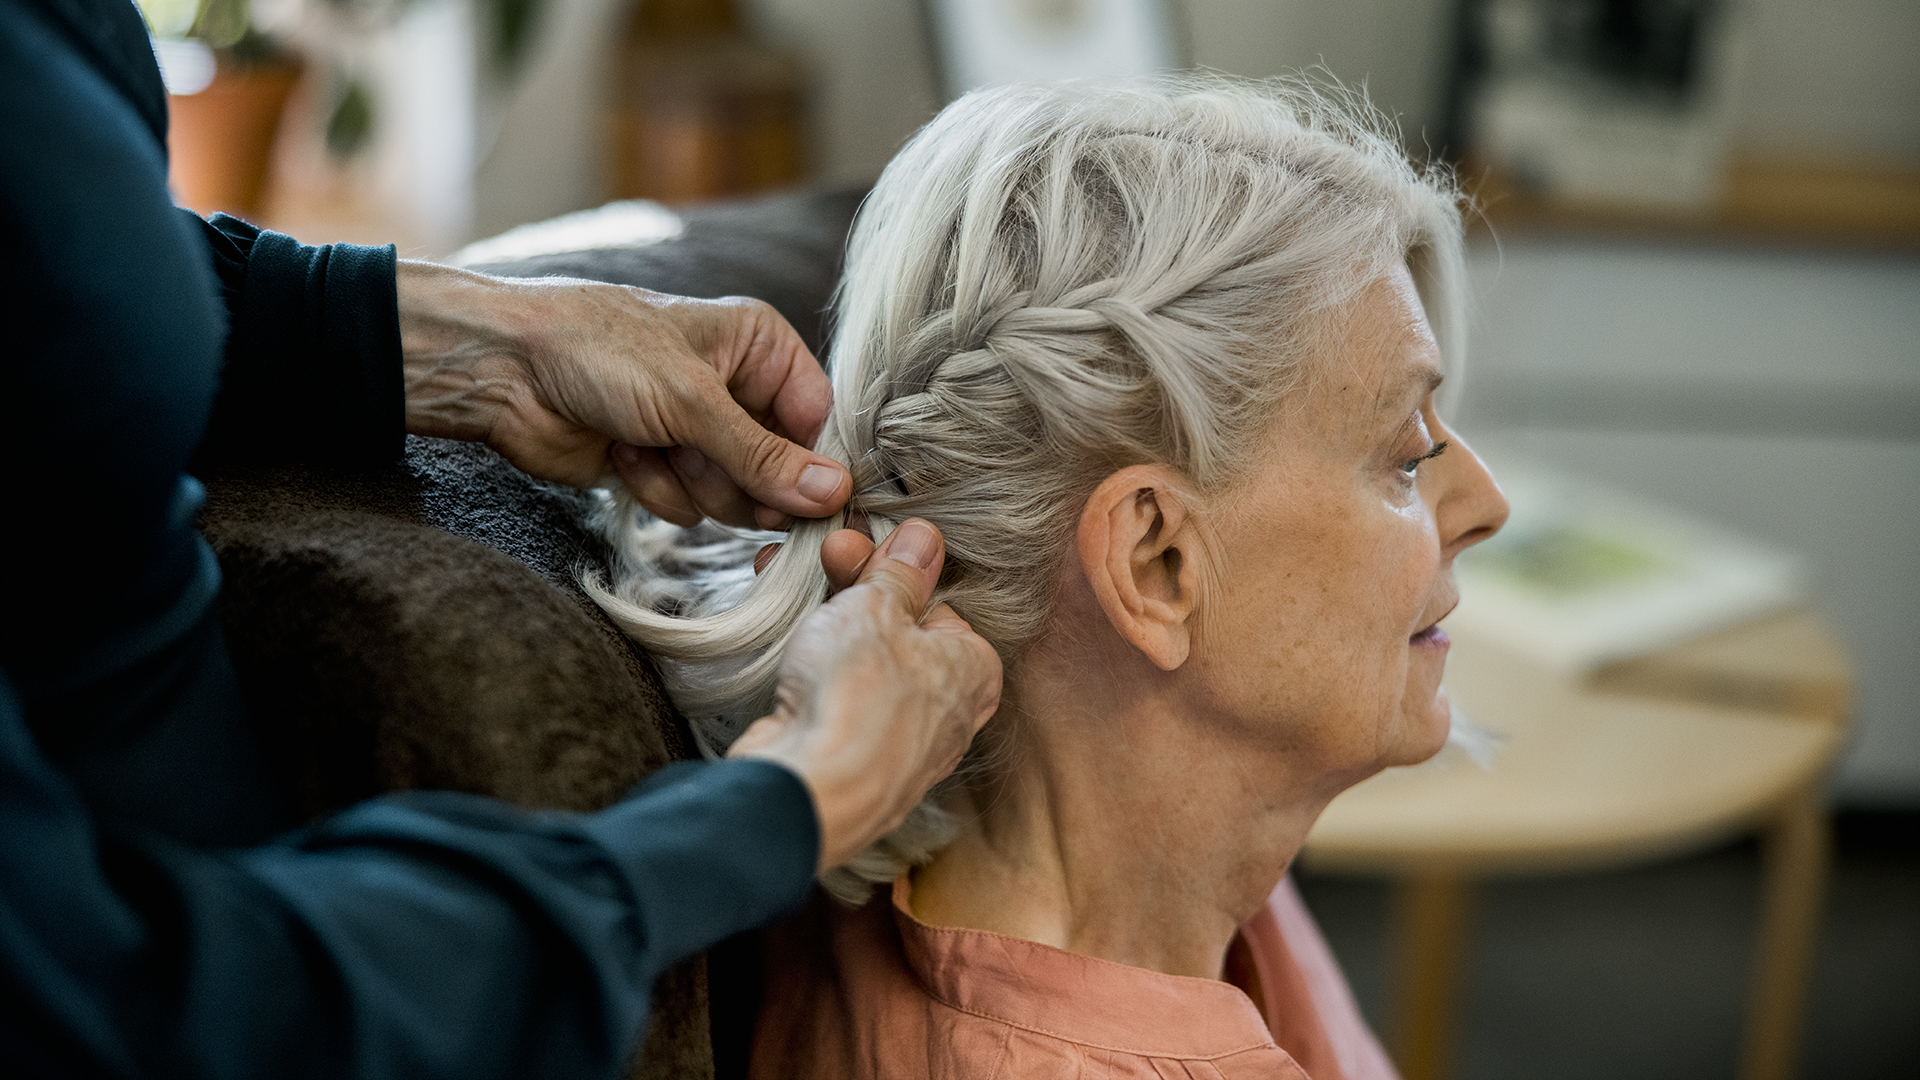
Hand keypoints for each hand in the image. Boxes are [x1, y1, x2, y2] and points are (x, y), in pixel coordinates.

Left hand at [397, 261, 849, 528]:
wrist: (506, 373)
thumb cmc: (597, 352)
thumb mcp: (691, 402)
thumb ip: (764, 456)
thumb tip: (834, 494)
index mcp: (758, 347)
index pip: (818, 419)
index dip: (811, 464)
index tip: (805, 501)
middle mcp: (735, 387)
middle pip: (780, 468)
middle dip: (737, 478)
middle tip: (700, 461)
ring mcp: (696, 431)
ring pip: (733, 496)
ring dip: (690, 484)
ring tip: (649, 444)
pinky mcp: (660, 466)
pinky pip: (687, 506)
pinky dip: (655, 488)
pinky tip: (622, 453)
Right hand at [727, 520, 1002, 871]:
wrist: (809, 791)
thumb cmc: (858, 698)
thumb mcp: (878, 607)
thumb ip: (899, 573)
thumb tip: (923, 540)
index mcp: (975, 670)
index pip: (939, 603)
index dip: (893, 572)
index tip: (856, 548)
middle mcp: (948, 714)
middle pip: (901, 633)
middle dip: (855, 592)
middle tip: (821, 559)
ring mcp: (900, 746)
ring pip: (866, 668)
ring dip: (827, 626)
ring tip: (789, 586)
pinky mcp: (854, 765)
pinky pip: (840, 703)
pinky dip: (814, 673)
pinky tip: (786, 647)